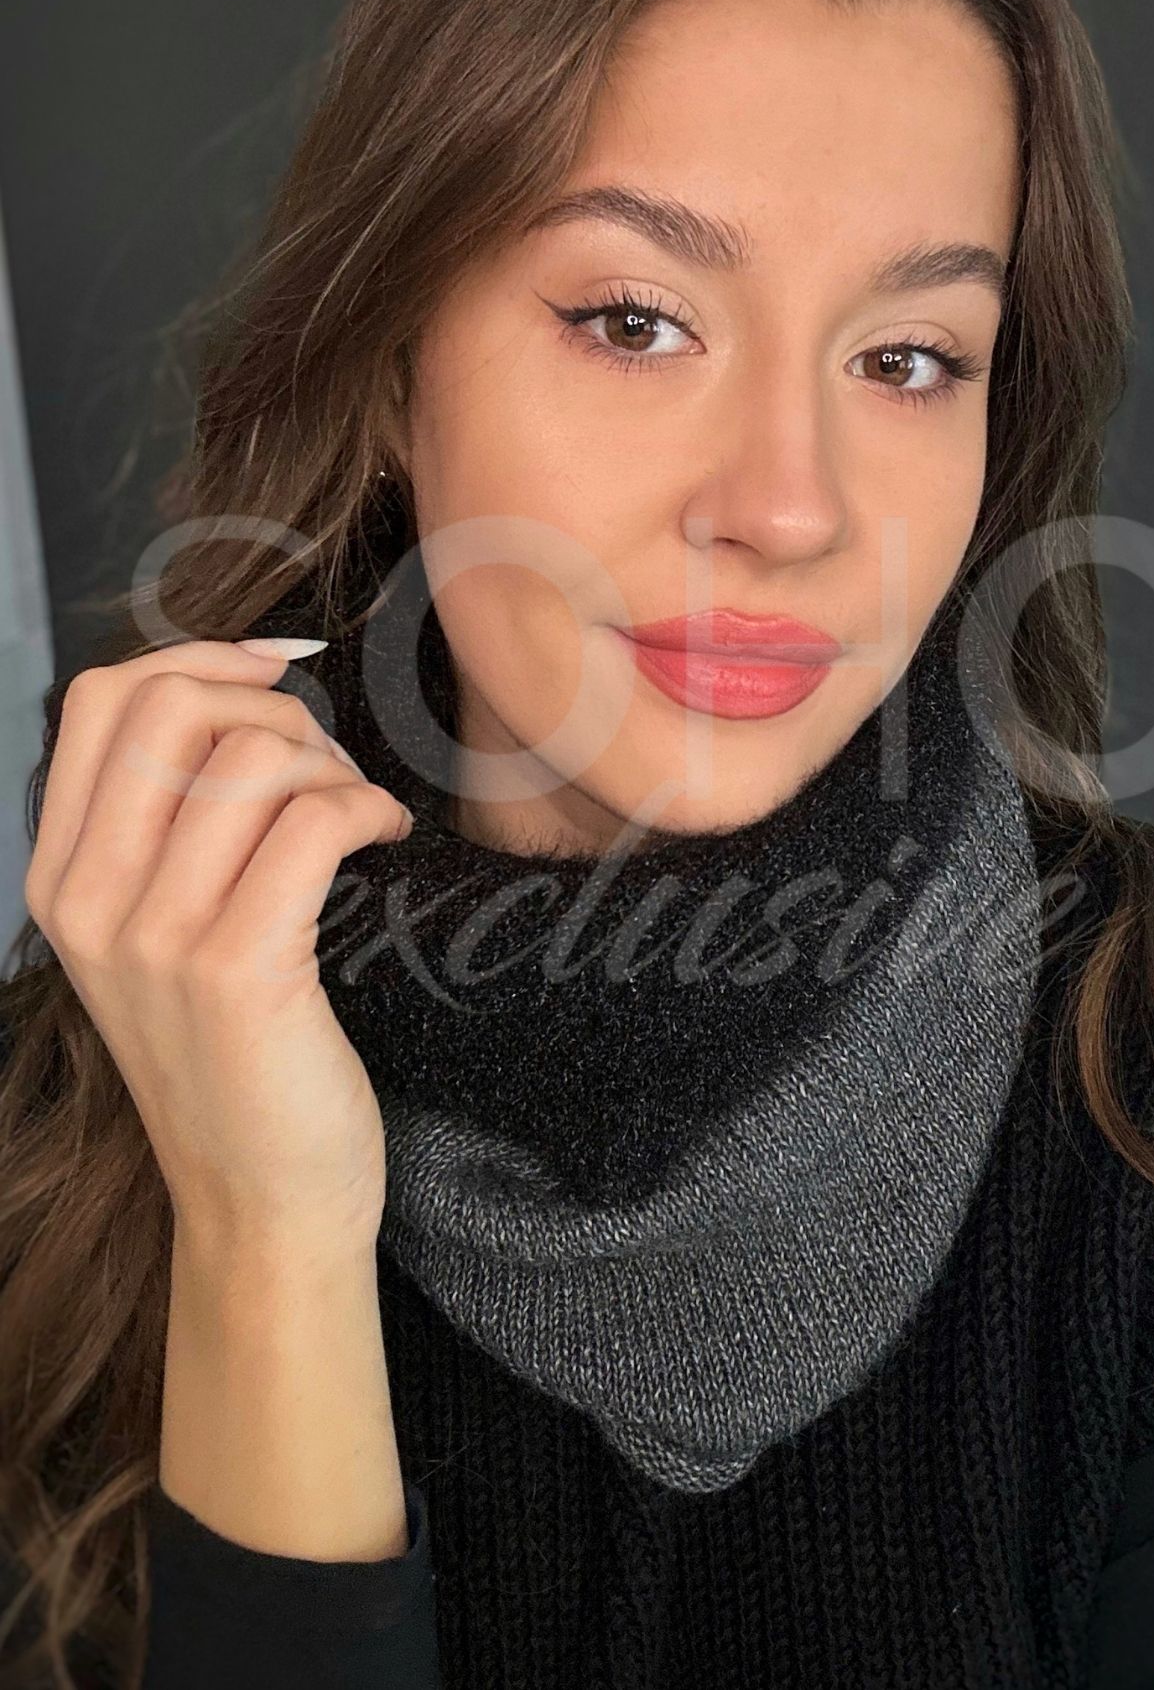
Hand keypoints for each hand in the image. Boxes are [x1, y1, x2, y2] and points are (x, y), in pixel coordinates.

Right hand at [23, 637, 414, 1258]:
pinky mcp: (238, 970)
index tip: (275, 670)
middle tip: (323, 766)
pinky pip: (314, 820)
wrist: (262, 1200)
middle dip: (271, 706)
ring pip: (253, 756)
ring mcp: (156, 938)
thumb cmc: (234, 1057)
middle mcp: (90, 902)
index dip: (200, 658)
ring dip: (332, 765)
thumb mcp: (160, 937)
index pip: (100, 701)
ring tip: (356, 816)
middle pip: (170, 704)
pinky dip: (367, 807)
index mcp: (62, 880)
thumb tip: (234, 688)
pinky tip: (385, 837)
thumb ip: (166, 826)